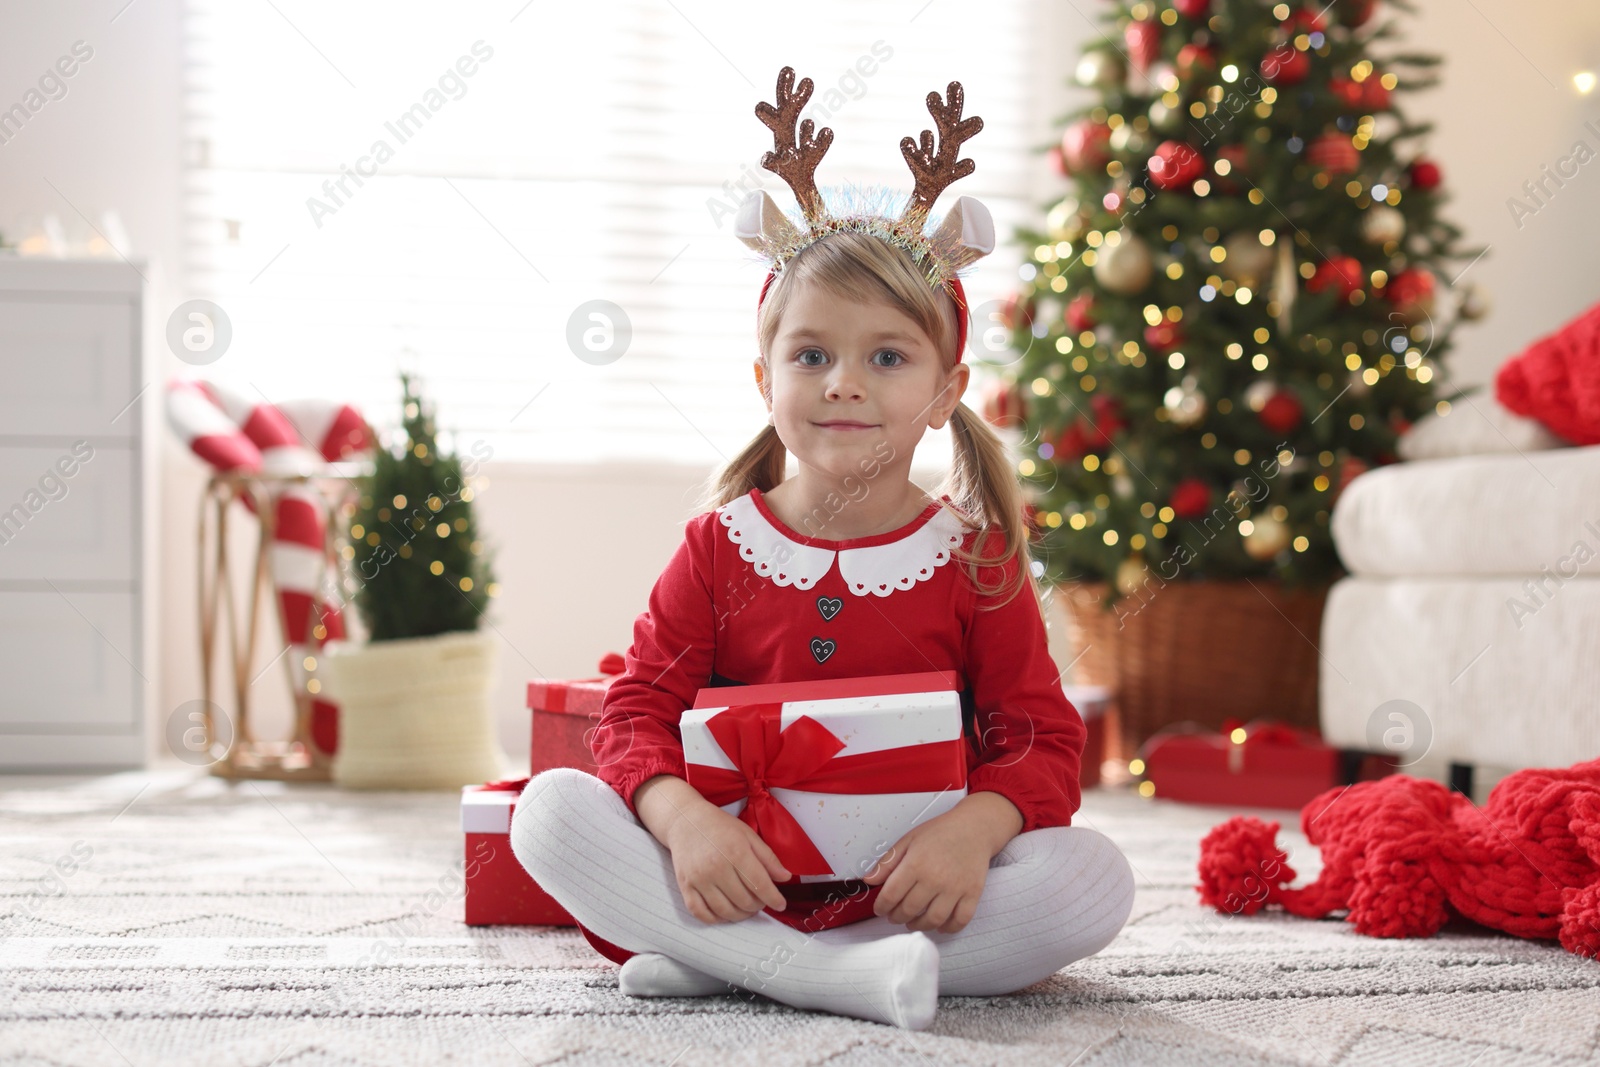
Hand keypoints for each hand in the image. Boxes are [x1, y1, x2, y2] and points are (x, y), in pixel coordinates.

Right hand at [662, 803, 791, 923]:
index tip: (780, 905)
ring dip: (741, 915)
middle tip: (760, 901)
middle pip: (744, 901)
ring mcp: (699, 879)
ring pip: (725, 911)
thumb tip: (785, 877)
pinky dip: (715, 919)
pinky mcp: (685, 886)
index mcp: (736, 852)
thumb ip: (768, 857)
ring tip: (746, 908)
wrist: (685, 821)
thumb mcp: (748, 835)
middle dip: (758, 906)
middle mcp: (716, 867)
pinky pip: (701, 913)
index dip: (774, 899)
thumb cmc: (719, 827)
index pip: (760, 885)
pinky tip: (725, 913)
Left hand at [860, 808, 991, 933]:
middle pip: (909, 910)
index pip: (891, 895)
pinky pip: (959, 921)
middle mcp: (935, 878)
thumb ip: (887, 862)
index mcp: (916, 864)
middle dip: (896, 917)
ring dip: (918, 926)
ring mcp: (955, 888)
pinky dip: (948, 928)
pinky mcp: (972, 894)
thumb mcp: (908, 840)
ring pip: (933, 920)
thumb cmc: (940, 832)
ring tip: (912, 922)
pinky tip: (940, 925)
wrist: (973, 828)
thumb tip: (869, 880)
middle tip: (894, 916)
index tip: (880, 909)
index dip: (881, 906)